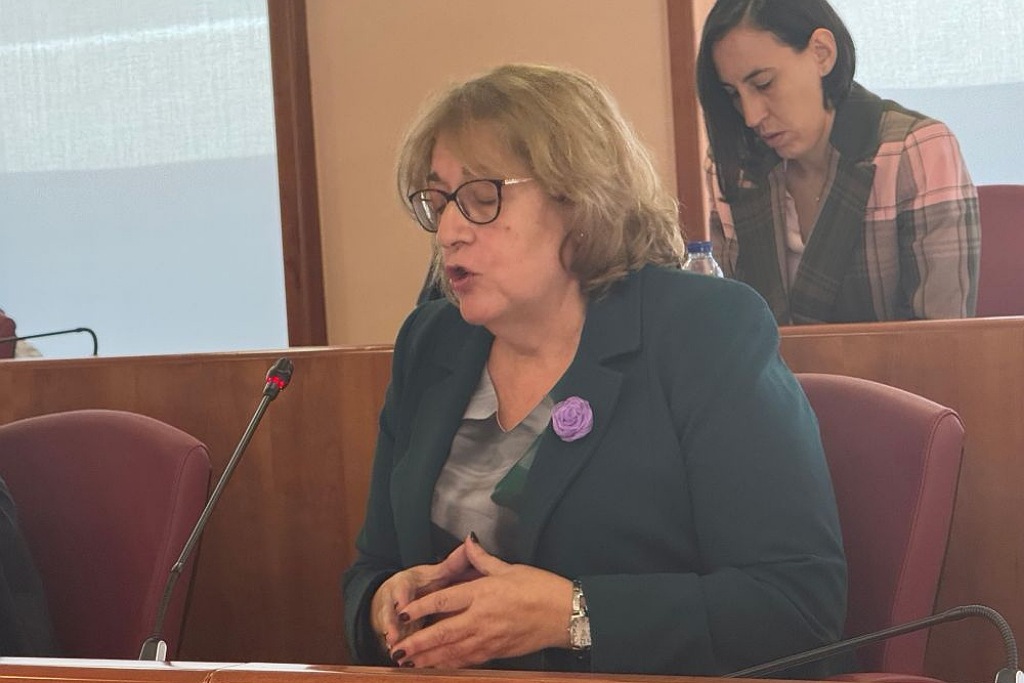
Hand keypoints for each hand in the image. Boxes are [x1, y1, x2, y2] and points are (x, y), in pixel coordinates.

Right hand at [370, 542, 480, 658]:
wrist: (395, 596)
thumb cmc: (421, 585)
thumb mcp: (434, 573)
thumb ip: (452, 563)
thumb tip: (470, 542)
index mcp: (407, 582)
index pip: (402, 587)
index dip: (401, 596)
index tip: (401, 605)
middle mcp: (395, 598)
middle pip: (390, 609)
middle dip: (391, 622)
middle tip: (393, 634)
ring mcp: (390, 615)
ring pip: (388, 626)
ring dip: (391, 636)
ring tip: (392, 644)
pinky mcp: (391, 630)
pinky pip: (393, 640)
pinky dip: (397, 648)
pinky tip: (397, 656)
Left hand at [390, 534, 572, 667]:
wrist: (564, 614)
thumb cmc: (539, 587)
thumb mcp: (510, 568)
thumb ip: (483, 559)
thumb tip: (468, 541)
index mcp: (482, 592)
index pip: (443, 600)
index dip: (421, 607)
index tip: (404, 612)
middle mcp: (481, 618)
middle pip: (442, 632)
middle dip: (417, 642)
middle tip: (396, 649)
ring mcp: (489, 638)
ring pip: (452, 651)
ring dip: (429, 658)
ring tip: (409, 663)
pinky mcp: (498, 652)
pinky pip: (469, 660)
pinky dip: (451, 664)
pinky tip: (439, 667)